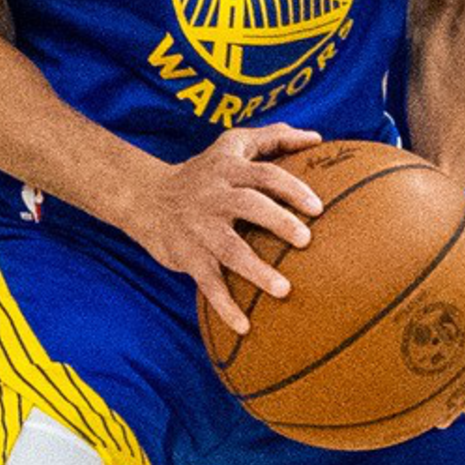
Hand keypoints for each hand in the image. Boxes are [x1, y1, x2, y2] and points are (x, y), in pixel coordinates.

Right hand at [121, 123, 324, 335]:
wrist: (146, 197)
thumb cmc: (204, 172)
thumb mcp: (231, 146)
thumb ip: (273, 137)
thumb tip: (316, 138)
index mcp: (229, 170)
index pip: (265, 174)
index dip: (292, 189)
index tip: (318, 208)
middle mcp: (214, 196)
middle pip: (249, 205)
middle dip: (278, 221)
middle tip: (306, 240)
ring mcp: (199, 227)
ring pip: (229, 248)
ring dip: (256, 270)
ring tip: (284, 290)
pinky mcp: (187, 255)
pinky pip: (207, 282)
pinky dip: (224, 305)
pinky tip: (244, 327)